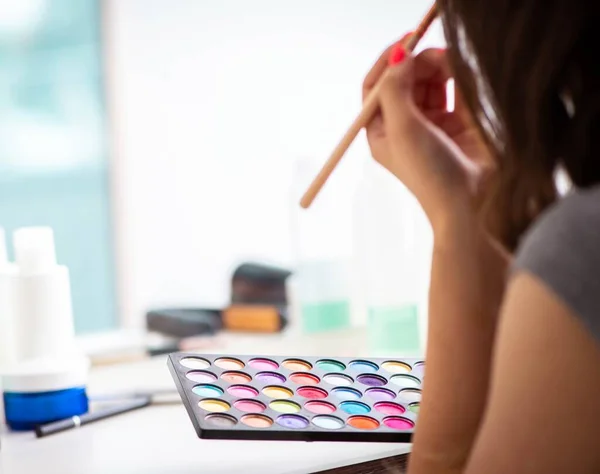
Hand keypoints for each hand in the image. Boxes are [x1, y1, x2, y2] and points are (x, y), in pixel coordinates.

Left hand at [363, 39, 493, 230]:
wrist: (471, 201)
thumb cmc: (429, 173)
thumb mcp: (400, 129)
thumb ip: (394, 90)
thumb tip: (398, 58)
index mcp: (382, 132)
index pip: (376, 89)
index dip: (387, 63)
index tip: (405, 42)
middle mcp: (405, 127)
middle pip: (405, 81)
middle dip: (417, 64)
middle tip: (435, 54)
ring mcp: (432, 125)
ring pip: (431, 83)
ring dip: (438, 68)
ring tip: (451, 64)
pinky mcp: (460, 124)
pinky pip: (455, 92)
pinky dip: (458, 80)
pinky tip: (463, 76)